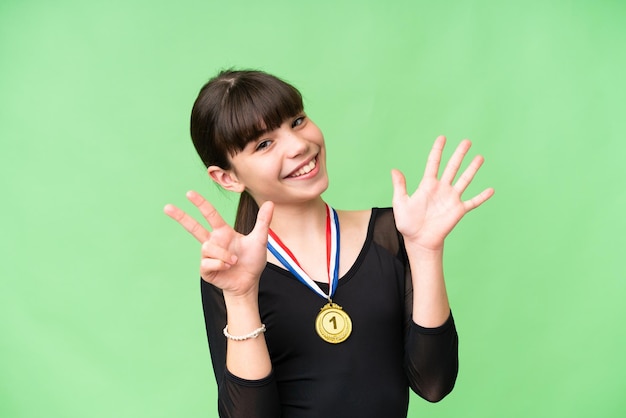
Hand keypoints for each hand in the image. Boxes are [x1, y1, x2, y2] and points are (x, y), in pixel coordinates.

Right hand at [163, 191, 273, 297]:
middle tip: (166, 207)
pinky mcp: (205, 269)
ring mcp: (207, 256)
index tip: (189, 193)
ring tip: (234, 261)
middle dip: (180, 217)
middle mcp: (212, 242)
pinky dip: (219, 264)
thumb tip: (271, 203)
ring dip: (223, 254)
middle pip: (192, 227)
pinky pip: (207, 262)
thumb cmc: (252, 262)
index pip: (210, 214)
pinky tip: (226, 267)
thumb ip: (263, 222)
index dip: (200, 203)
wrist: (249, 283)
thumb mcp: (260, 240)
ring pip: (207, 247)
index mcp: (223, 232)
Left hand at [391, 136, 493, 250]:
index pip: (433, 163)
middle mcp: (441, 189)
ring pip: (464, 180)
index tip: (442, 138)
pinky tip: (491, 190)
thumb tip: (394, 170)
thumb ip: (399, 186)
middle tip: (467, 141)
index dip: (437, 150)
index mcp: (427, 185)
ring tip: (480, 157)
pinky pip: (472, 202)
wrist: (418, 240)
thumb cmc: (407, 222)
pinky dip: (481, 197)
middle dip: (459, 154)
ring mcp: (451, 199)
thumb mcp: (400, 203)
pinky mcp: (458, 210)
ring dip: (472, 169)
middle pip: (452, 167)